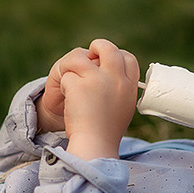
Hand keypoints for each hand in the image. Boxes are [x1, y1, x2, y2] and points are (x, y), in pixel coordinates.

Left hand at [39, 39, 138, 159]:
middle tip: (87, 56)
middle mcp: (116, 78)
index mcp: (129, 85)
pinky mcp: (78, 85)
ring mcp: (97, 79)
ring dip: (72, 67)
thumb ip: (120, 87)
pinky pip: (66, 76)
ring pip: (79, 58)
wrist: (95, 145)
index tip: (106, 62)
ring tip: (71, 83)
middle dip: (96, 47)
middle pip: (107, 47)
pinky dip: (64, 87)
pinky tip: (68, 101)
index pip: (128, 58)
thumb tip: (111, 70)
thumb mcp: (123, 107)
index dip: (116, 56)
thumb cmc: (107, 131)